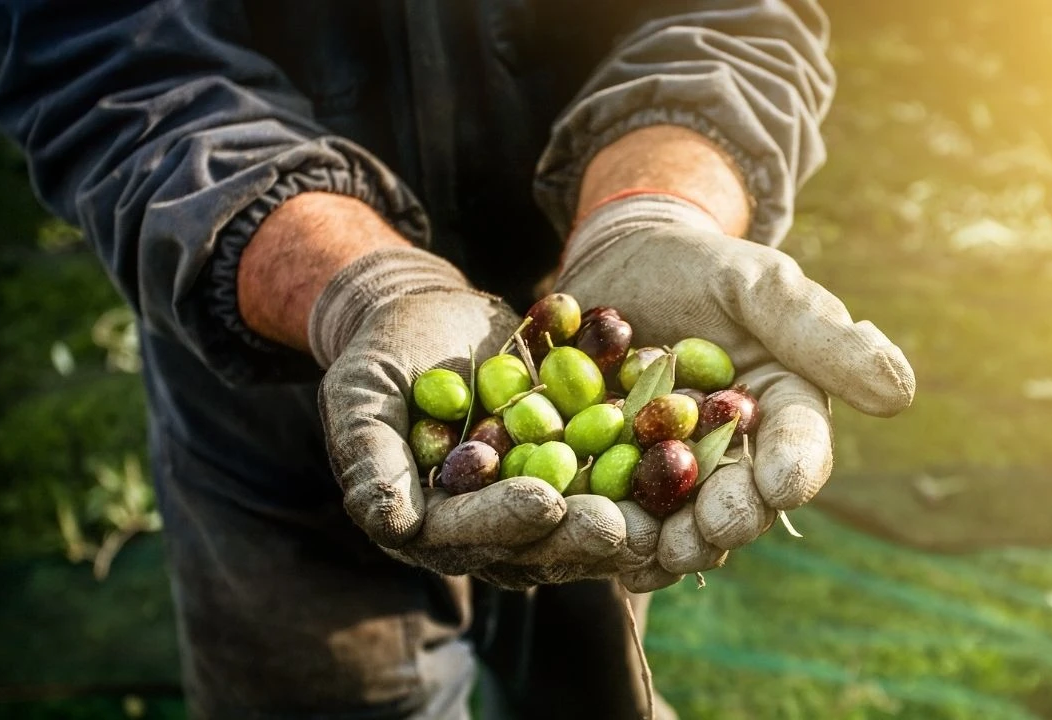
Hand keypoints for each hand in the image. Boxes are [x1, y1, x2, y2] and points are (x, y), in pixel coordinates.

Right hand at [314, 248, 638, 587]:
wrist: (430, 317)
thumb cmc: (383, 354)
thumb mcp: (361, 394)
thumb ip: (369, 456)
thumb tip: (389, 522)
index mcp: (430, 523)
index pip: (467, 533)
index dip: (504, 521)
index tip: (542, 503)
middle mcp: (488, 527)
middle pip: (538, 543)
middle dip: (580, 534)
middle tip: (623, 525)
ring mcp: (537, 502)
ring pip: (586, 523)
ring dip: (629, 520)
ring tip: (669, 511)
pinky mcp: (577, 473)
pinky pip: (616, 479)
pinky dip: (651, 475)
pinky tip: (690, 464)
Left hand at [556, 195, 915, 590]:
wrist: (619, 262)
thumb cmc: (699, 265)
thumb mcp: (758, 283)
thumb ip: (818, 333)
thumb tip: (900, 394)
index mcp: (782, 409)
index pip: (800, 446)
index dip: (794, 469)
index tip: (781, 486)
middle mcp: (735, 453)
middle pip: (741, 499)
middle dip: (729, 520)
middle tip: (709, 532)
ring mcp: (674, 471)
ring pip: (681, 520)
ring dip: (669, 542)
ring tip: (651, 551)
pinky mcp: (618, 474)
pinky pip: (619, 512)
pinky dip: (611, 530)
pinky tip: (599, 543)